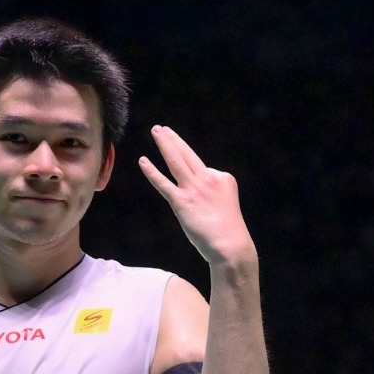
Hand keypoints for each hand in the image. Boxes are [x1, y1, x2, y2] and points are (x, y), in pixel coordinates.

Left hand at [139, 126, 256, 269]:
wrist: (230, 245)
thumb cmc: (228, 231)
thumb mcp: (225, 204)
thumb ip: (211, 194)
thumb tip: (194, 195)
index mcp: (222, 177)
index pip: (202, 169)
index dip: (194, 175)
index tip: (195, 187)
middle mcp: (208, 178)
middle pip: (187, 154)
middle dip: (173, 139)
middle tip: (162, 128)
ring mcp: (194, 189)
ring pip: (176, 161)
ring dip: (164, 144)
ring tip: (156, 131)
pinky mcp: (182, 202)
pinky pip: (163, 183)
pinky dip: (152, 172)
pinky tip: (143, 161)